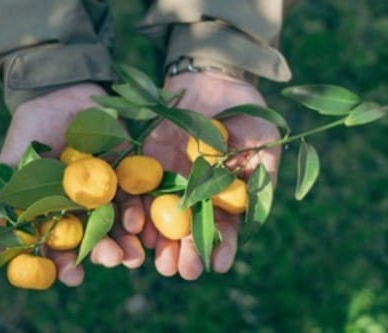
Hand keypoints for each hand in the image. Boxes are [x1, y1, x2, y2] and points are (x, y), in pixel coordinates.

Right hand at [0, 83, 144, 286]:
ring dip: (126, 242)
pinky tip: (139, 221)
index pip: (60, 248)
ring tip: (130, 255)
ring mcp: (108, 193)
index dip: (65, 266)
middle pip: (95, 241)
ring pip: (120, 226)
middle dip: (102, 255)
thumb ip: (6, 203)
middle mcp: (83, 209)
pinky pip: (138, 198)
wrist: (59, 92)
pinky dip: (139, 212)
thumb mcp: (13, 165)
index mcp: (55, 213)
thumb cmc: (30, 130)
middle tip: (110, 262)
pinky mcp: (129, 174)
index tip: (71, 277)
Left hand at [134, 72, 280, 278]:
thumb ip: (260, 171)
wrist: (207, 80)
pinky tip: (133, 229)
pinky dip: (133, 212)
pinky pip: (135, 193)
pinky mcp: (141, 167)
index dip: (222, 248)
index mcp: (223, 198)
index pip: (223, 231)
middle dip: (185, 254)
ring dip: (157, 243)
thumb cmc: (244, 111)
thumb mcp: (262, 138)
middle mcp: (192, 197)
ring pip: (158, 221)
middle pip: (187, 233)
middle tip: (183, 272)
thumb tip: (254, 205)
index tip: (217, 266)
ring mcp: (166, 184)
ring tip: (156, 260)